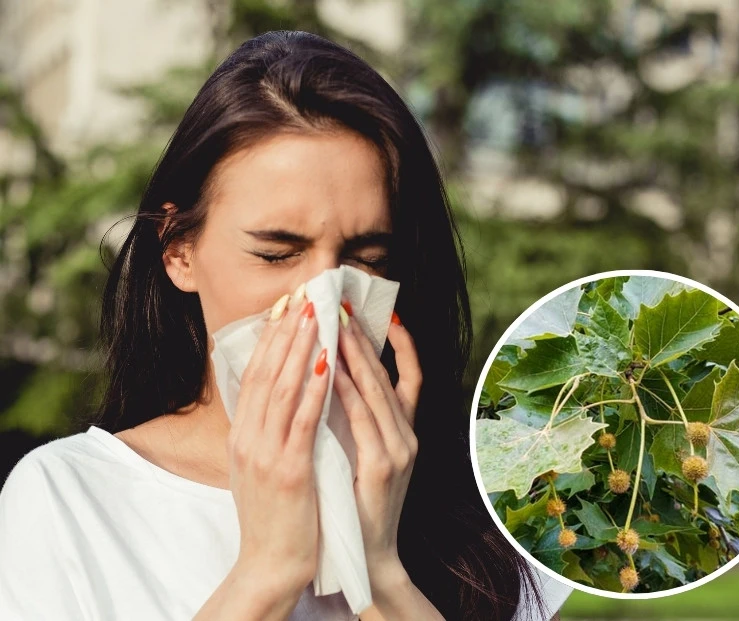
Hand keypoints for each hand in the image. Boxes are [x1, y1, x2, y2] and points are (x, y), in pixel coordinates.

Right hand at [226, 288, 328, 608]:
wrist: (269, 565)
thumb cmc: (271, 514)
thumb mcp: (257, 465)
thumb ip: (264, 429)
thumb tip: (276, 393)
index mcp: (241, 435)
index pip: (253, 375)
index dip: (270, 338)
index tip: (285, 307)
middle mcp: (248, 438)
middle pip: (265, 372)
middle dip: (285, 331)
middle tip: (302, 295)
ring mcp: (265, 454)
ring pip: (282, 388)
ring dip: (300, 348)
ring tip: (315, 315)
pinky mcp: (289, 470)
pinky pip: (303, 420)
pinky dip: (315, 388)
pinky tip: (328, 362)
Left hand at [334, 309, 421, 580]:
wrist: (369, 553)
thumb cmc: (359, 499)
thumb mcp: (366, 452)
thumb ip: (360, 419)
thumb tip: (337, 375)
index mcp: (404, 431)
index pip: (410, 377)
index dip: (403, 344)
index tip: (386, 313)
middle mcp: (408, 435)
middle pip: (390, 375)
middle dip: (367, 338)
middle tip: (345, 306)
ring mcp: (400, 450)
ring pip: (379, 391)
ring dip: (357, 356)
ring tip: (338, 325)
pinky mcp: (384, 467)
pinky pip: (364, 420)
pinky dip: (349, 392)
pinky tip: (332, 370)